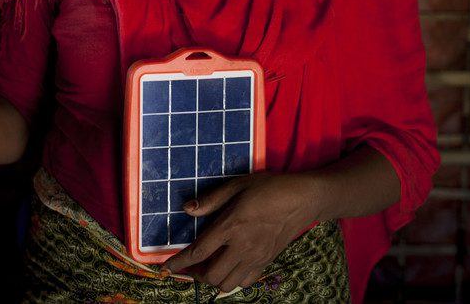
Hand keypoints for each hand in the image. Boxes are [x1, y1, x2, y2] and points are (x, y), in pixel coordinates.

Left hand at [162, 172, 318, 291]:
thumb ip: (211, 200)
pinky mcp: (267, 261)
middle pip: (211, 275)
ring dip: (213, 278)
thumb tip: (187, 209)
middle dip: (195, 274)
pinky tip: (230, 265)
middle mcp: (242, 246)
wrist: (304, 199)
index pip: (198, 252)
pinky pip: (244, 282)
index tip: (165, 268)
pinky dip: (232, 280)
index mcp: (231, 225)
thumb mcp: (238, 185)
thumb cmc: (270, 188)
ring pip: (227, 284)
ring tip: (208, 266)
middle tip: (190, 263)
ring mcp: (256, 257)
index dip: (178, 262)